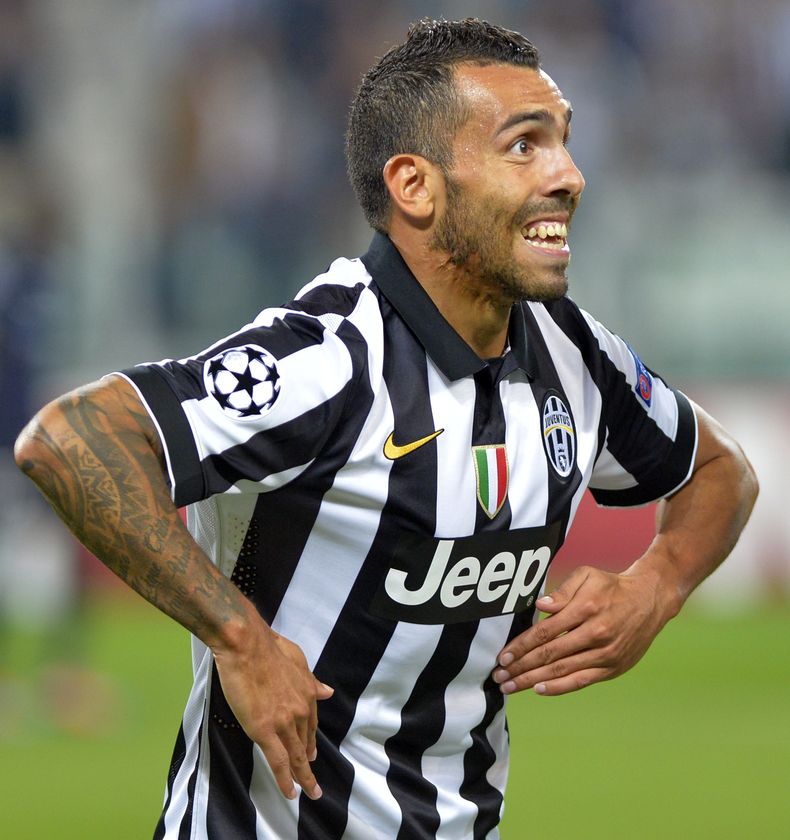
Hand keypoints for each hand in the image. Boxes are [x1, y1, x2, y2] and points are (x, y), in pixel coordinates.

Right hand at [212, 617, 333, 800]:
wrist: (247, 646)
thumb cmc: (268, 647)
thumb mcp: (298, 660)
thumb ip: (311, 680)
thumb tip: (327, 691)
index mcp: (307, 692)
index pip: (312, 723)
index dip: (311, 740)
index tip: (311, 751)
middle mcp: (300, 709)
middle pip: (306, 742)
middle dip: (309, 762)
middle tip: (311, 780)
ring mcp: (284, 722)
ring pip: (295, 756)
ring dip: (303, 777)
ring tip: (309, 792)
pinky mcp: (265, 730)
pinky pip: (278, 761)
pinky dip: (285, 779)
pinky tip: (290, 792)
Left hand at [492, 564, 670, 695]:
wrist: (650, 600)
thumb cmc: (611, 586)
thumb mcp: (588, 576)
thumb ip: (563, 590)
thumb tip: (541, 605)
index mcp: (586, 609)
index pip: (545, 631)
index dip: (522, 645)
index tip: (503, 655)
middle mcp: (595, 633)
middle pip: (550, 654)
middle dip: (521, 667)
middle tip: (499, 676)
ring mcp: (605, 653)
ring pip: (562, 670)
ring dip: (533, 680)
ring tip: (511, 686)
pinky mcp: (613, 667)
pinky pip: (582, 680)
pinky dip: (559, 687)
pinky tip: (539, 689)